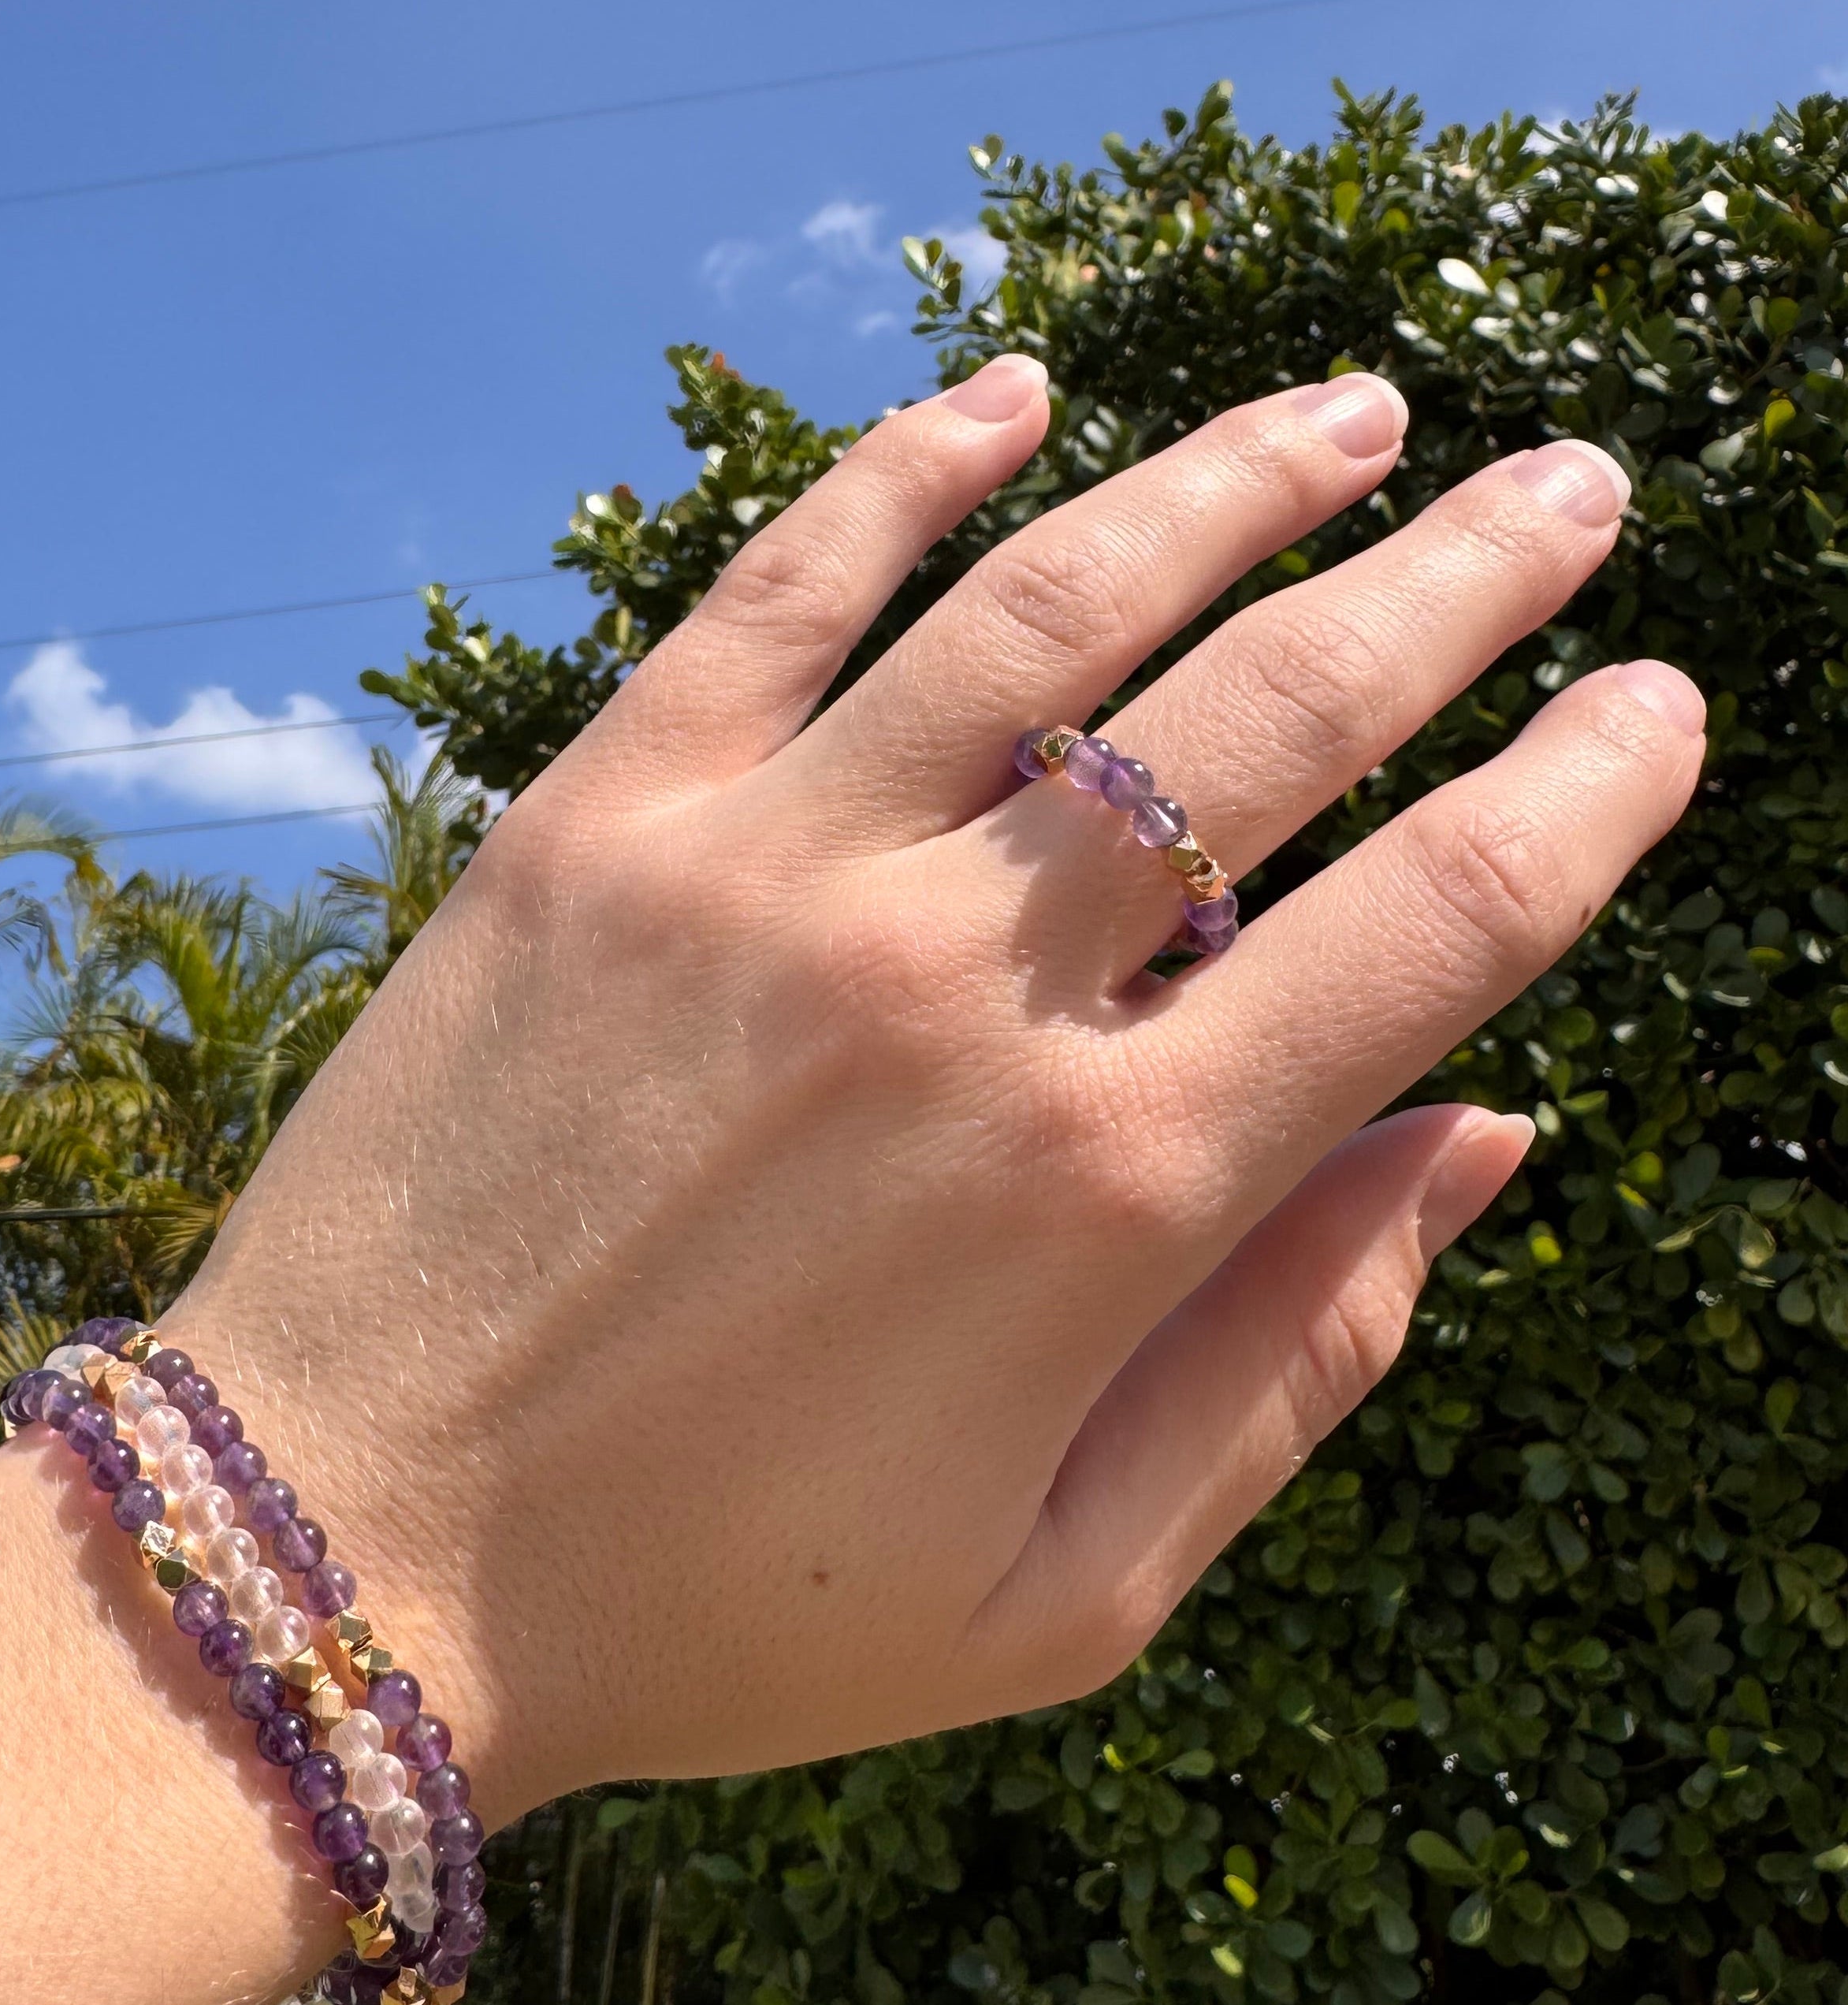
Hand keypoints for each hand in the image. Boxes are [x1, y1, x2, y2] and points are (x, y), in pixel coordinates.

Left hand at [171, 361, 1702, 1815]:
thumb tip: (1488, 1139)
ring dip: (1232, 481)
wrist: (347, 1553)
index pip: (1430, 933)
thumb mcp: (1066, 1592)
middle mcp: (958, 991)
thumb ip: (1298, 1361)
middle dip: (1462, 583)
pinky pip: (781, 592)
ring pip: (1056, 604)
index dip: (1583, 800)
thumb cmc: (717, 1610)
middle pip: (1276, 717)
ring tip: (1354, 409)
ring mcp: (765, 878)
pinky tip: (1016, 394)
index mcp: (1107, 1196)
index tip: (1658, 707)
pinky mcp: (596, 825)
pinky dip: (909, 475)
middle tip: (1572, 489)